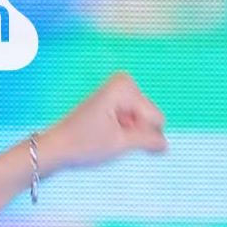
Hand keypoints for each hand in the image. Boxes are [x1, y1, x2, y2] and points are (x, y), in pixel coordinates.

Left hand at [36, 70, 169, 177]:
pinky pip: (135, 118)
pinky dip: (126, 129)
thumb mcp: (120, 144)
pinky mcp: (115, 99)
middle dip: (138, 130)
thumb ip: (148, 141)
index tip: (121, 137)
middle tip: (114, 136)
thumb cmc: (85, 142)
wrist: (59, 144)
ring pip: (144, 119)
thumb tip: (166, 144)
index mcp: (125, 87)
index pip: (157, 118)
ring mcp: (119, 90)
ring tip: (110, 134)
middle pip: (151, 116)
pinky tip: (110, 132)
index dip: (144, 134)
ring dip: (132, 132)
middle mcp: (123, 82)